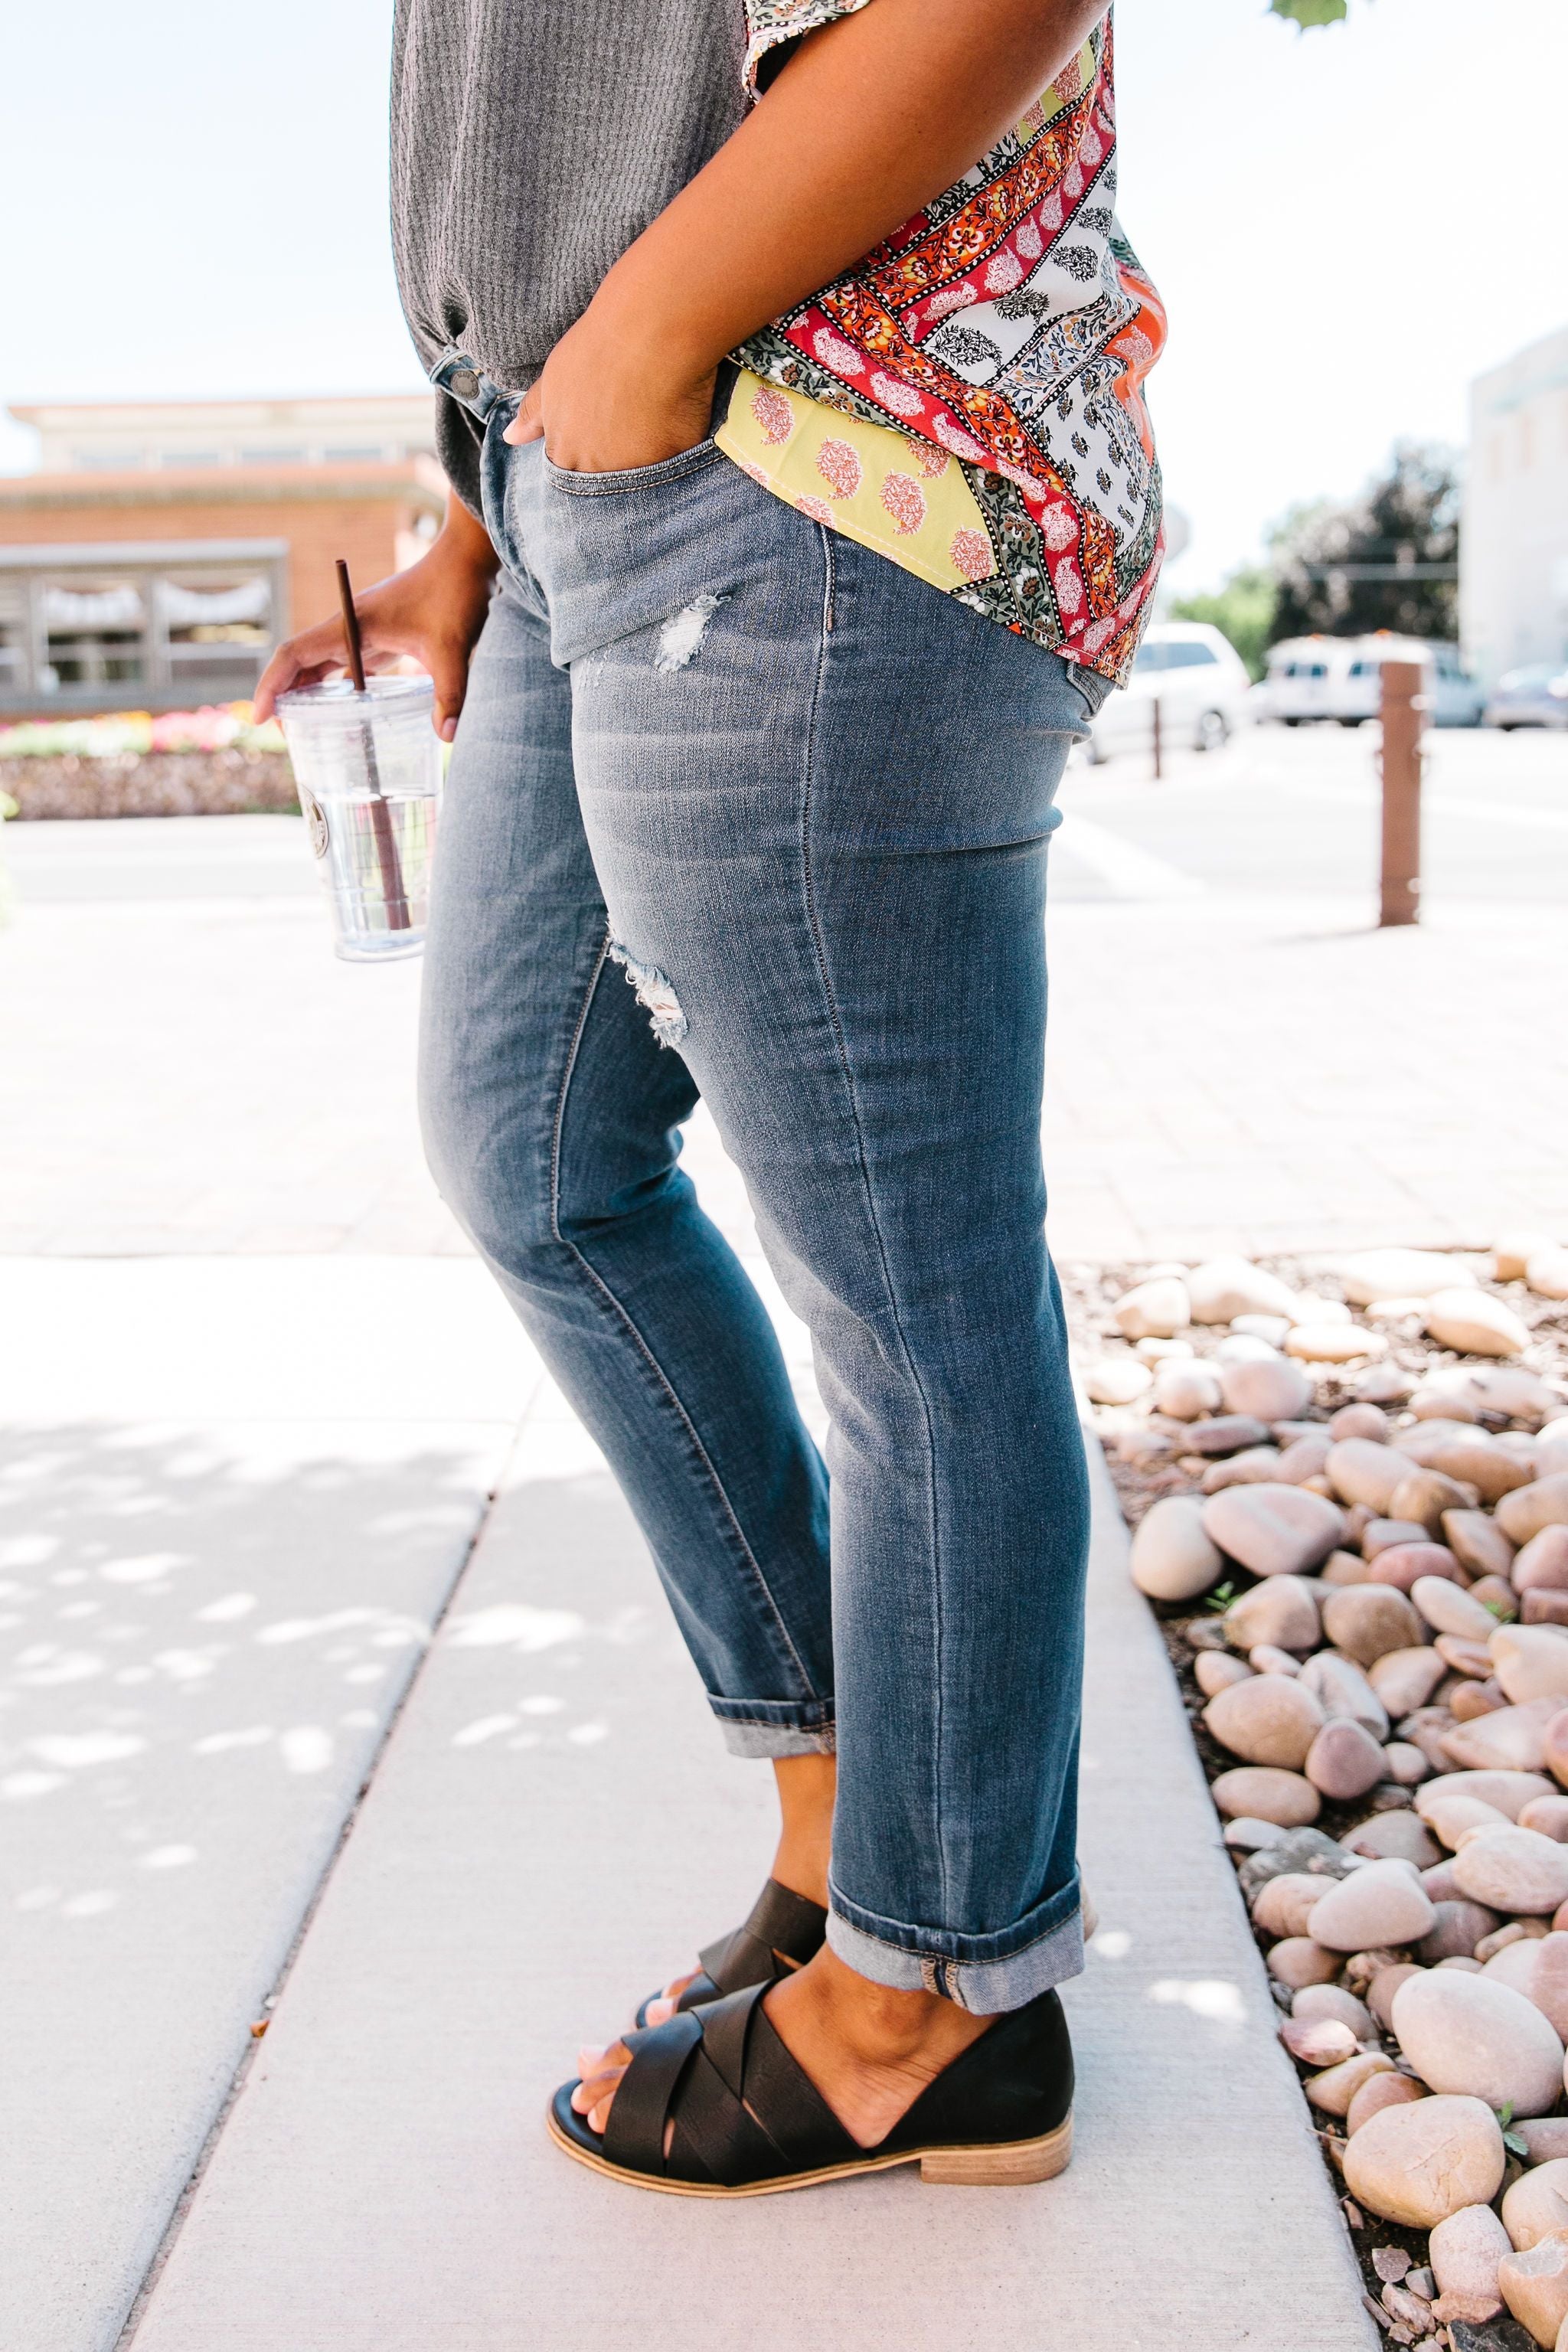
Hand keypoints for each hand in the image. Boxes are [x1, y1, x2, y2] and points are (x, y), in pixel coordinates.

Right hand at [252, 504, 497, 739]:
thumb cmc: (454, 593)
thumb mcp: (453, 648)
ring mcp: (363, 631)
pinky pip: (345, 664)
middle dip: (282, 696)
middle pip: (300, 662)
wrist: (466, 560)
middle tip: (279, 734)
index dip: (271, 684)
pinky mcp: (379, 636)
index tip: (259, 715)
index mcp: (352, 624)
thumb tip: (447, 737)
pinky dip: (335, 688)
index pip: (294, 654)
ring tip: (300, 729)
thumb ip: (450, 693)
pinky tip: (341, 714)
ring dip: (305, 692)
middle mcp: (349, 627)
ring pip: (320, 664)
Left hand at [503, 298, 716, 474]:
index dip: (584, 455)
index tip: (600, 434)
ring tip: (654, 424)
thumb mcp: (552, 379)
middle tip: (630, 427)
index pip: (569, 472)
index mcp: (565, 451)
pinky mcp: (674, 465)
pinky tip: (678, 424)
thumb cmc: (597, 348)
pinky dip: (678, 454)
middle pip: (605, 481)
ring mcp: (636, 472)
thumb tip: (510, 439)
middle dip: (615, 463)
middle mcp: (597, 470)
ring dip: (647, 464)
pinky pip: (676, 470)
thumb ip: (532, 414)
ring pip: (640, 482)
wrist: (648, 333)